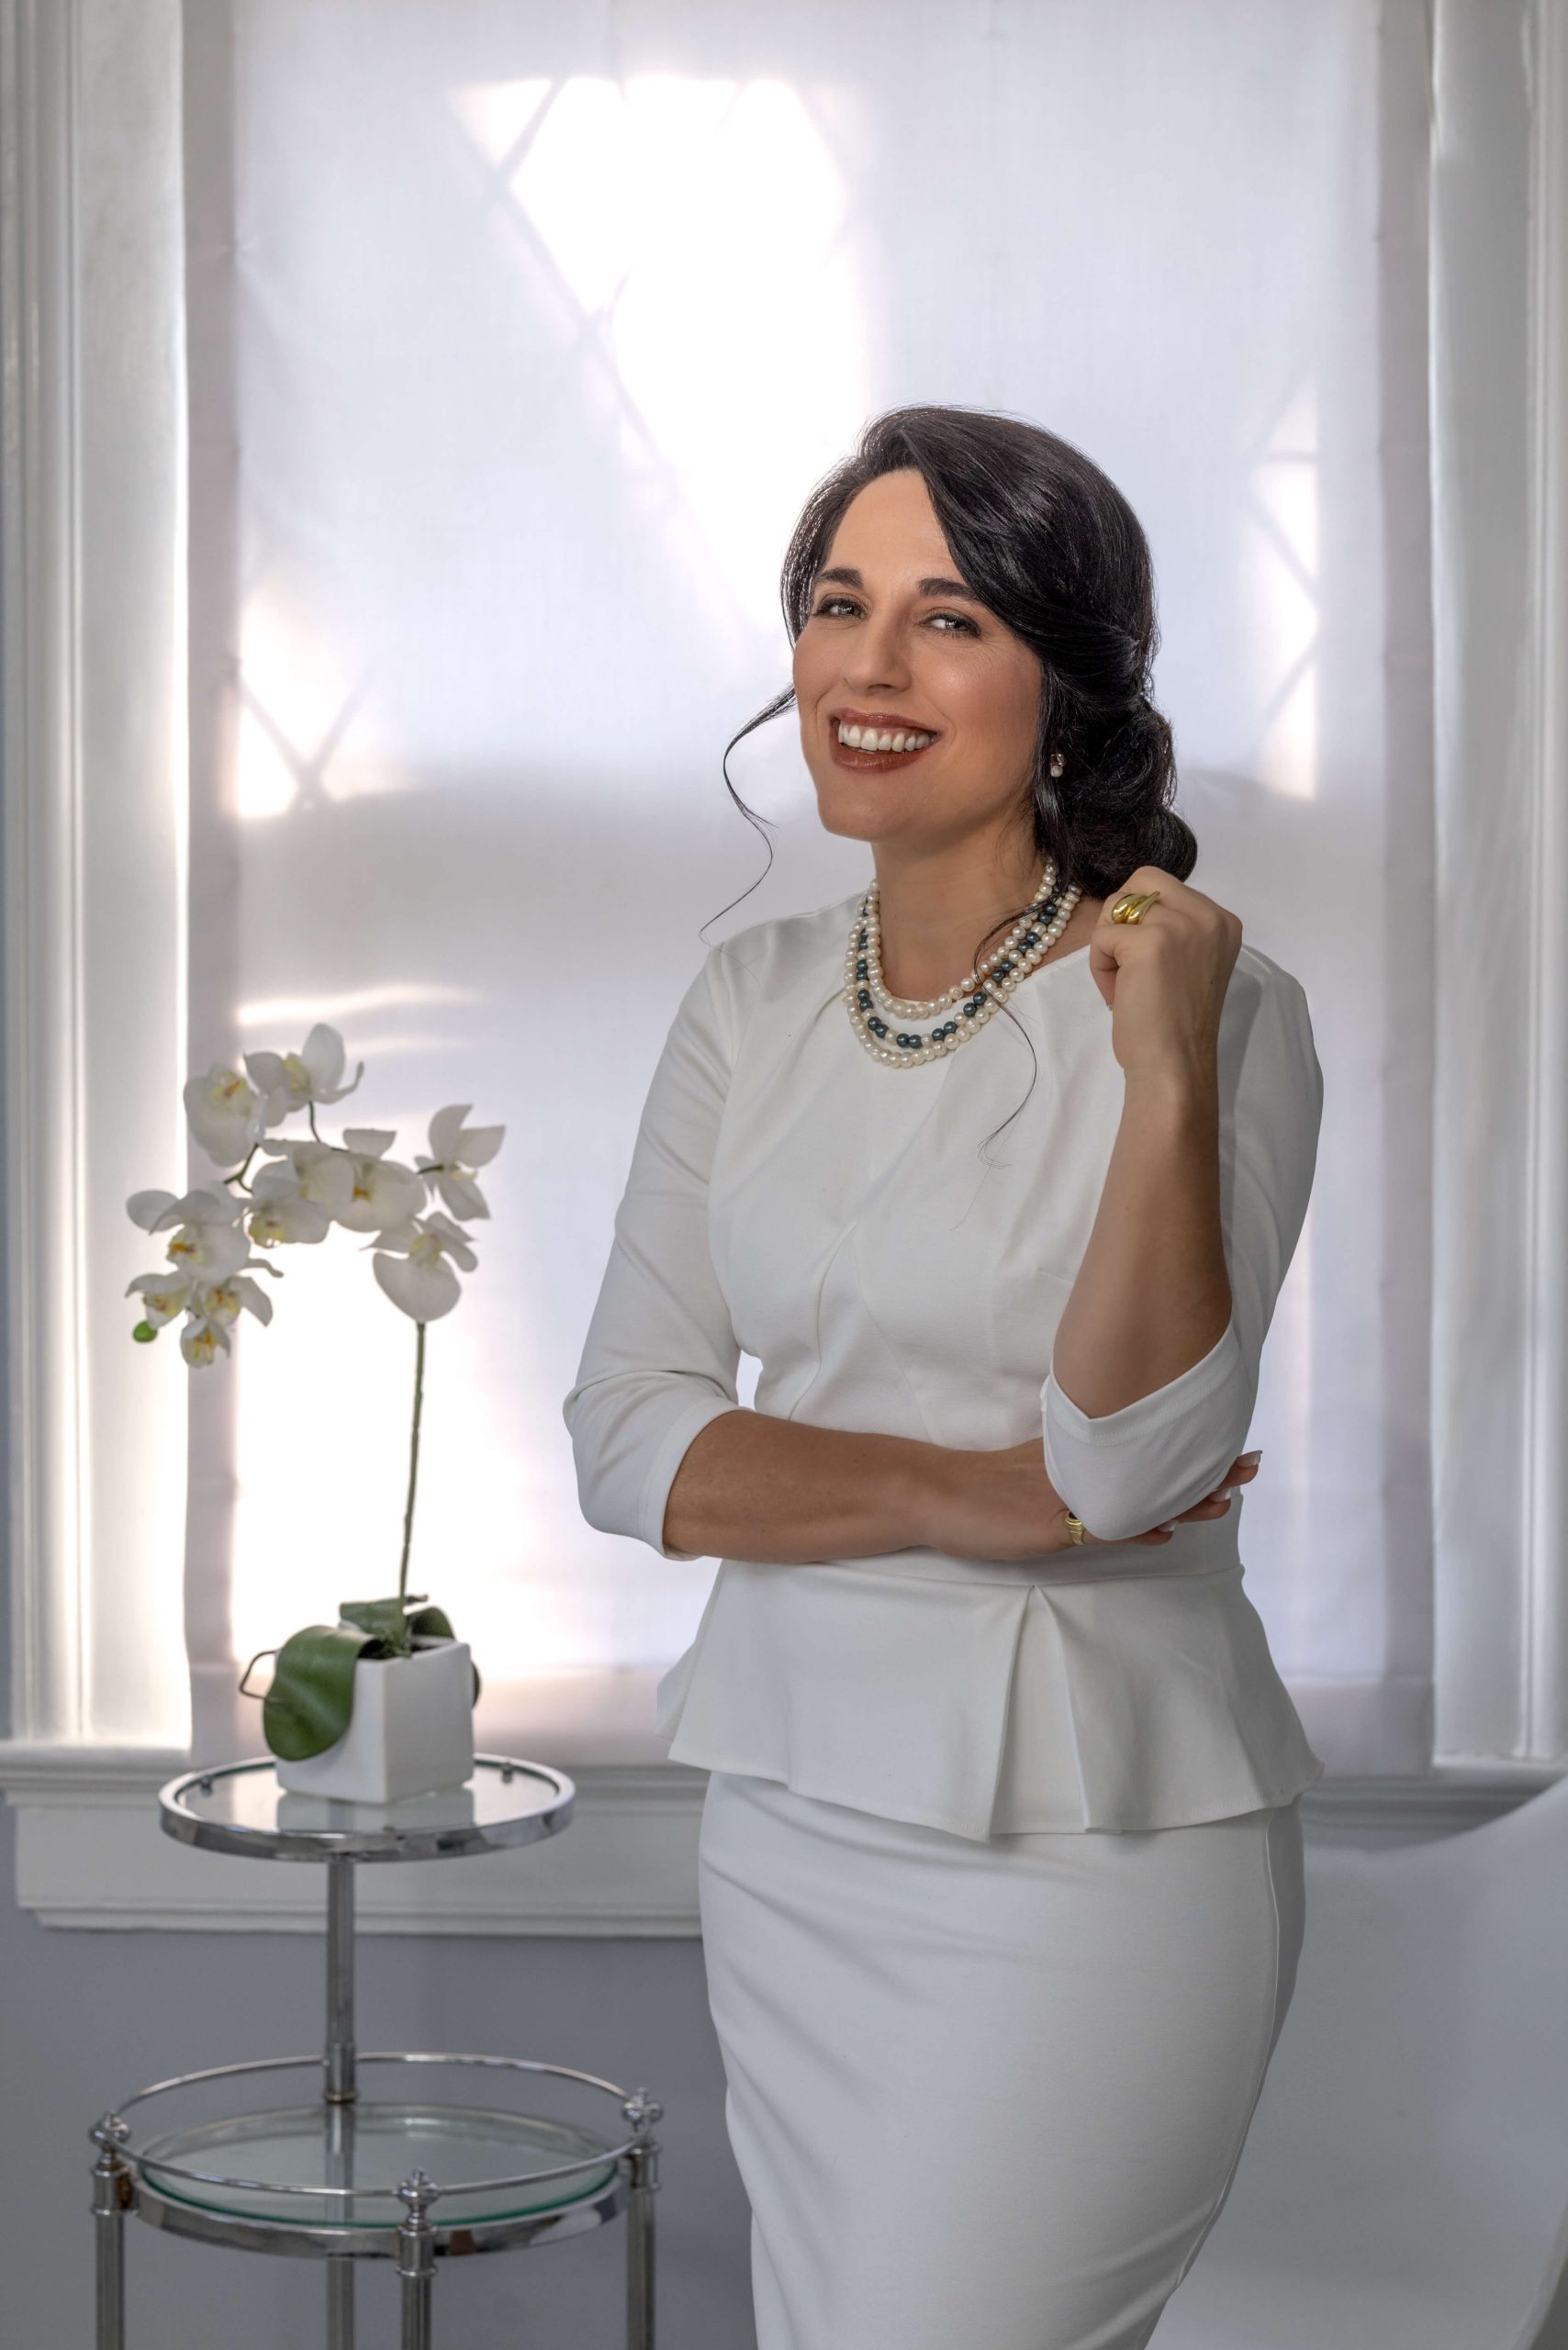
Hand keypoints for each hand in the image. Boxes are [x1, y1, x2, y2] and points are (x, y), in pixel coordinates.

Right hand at [917, 1443, 1261, 1562]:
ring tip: (1229, 1493)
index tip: (1229, 1442)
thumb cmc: (978, 1490)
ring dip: (1182, 1495)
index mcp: (1075, 1457)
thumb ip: (1074, 1479)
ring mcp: (1063, 1495)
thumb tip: (1128, 1501)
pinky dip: (1132, 1526)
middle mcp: (1076, 1470)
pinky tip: (1163, 1529)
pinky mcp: (1047, 1523)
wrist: (934, 1493)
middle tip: (1252, 1462)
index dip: (1187, 1448)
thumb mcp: (1032, 1475)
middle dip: (1203, 1466)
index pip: (1142, 1449)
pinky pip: (1097, 1525)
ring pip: (1133, 1493)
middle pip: (1151, 1466)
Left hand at [1089, 865, 1242, 1087]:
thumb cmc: (1176, 1025)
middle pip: (1140, 881)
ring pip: (1116, 905)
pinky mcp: (1149, 942)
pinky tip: (1119, 995)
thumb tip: (1129, 904)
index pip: (1163, 886)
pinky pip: (1102, 936)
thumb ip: (1173, 929)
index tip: (1151, 965)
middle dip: (1122, 919)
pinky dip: (1100, 966)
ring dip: (1109, 945)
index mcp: (1222, 921)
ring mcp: (1181, 925)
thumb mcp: (1188, 961)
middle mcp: (1209, 915)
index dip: (1142, 920)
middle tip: (1129, 965)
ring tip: (1126, 983)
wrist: (1175, 1066)